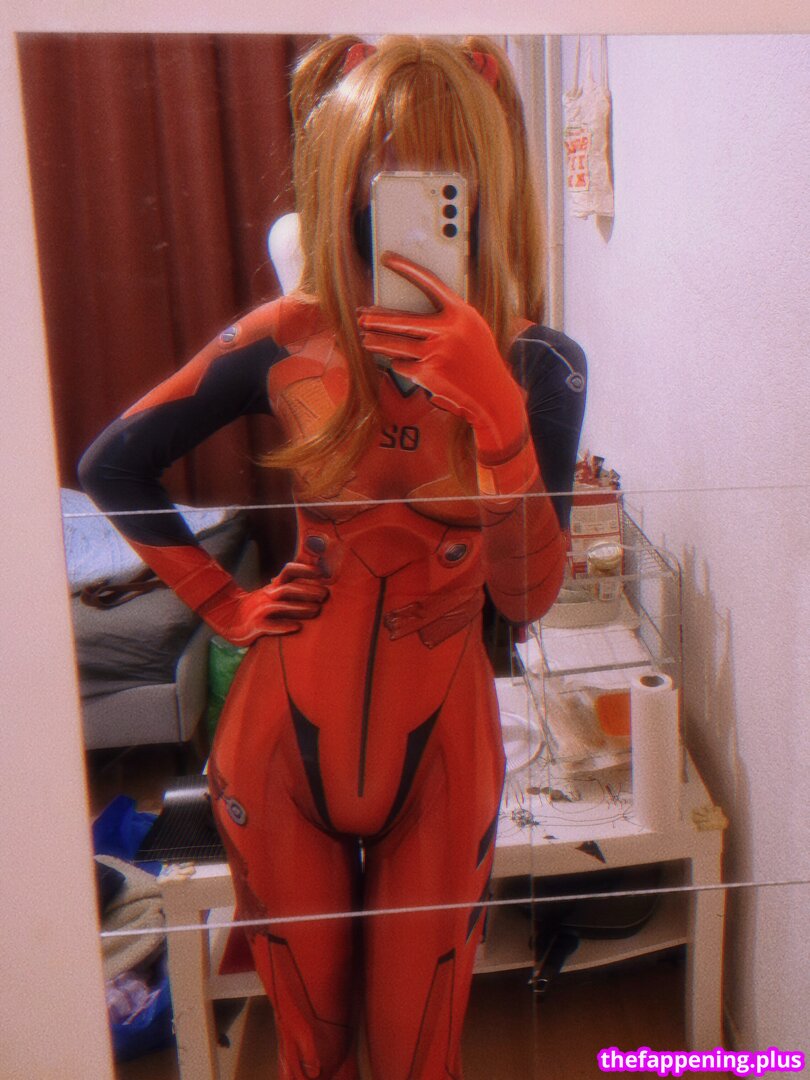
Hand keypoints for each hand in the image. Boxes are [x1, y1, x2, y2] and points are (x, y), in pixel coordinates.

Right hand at [197, 562, 329, 646]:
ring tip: (317, 610)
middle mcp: (266, 596)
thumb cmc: (259, 608)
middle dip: (307, 590)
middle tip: (325, 595)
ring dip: (300, 607)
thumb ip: (290, 587)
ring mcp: (259, 610)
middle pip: (287, 589)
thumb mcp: (272, 593)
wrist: (229, 622)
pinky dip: (283, 626)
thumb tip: (316, 575)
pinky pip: (269, 626)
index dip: (304, 569)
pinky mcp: (254, 626)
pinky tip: (297, 627)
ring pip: (280, 606)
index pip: (288, 571)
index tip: (321, 572)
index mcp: (273, 587)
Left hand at [357, 253, 526, 455]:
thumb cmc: (480, 358)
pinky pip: (402, 365)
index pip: (429, 282)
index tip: (388, 258)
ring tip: (366, 339)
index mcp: (460, 313)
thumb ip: (448, 316)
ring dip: (376, 342)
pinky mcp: (427, 374)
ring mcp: (436, 353)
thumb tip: (412, 309)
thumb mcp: (472, 328)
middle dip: (376, 319)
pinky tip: (406, 365)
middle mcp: (447, 330)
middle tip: (361, 316)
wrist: (491, 393)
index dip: (406, 268)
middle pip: (401, 320)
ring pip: (394, 345)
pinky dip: (401, 365)